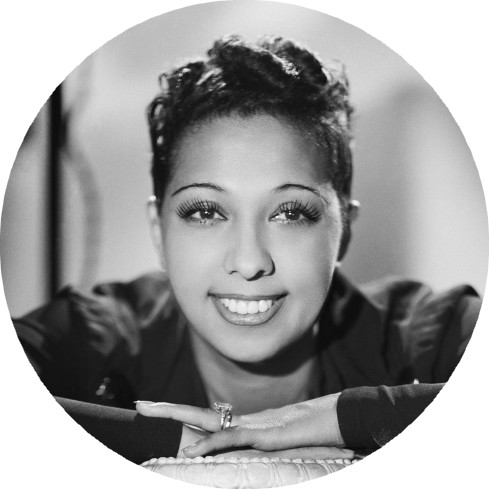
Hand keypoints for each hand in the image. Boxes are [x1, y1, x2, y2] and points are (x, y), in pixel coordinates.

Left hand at [136, 394, 352, 458]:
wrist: (339, 415)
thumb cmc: (316, 428)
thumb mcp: (284, 441)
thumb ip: (264, 443)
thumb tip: (249, 446)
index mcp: (246, 424)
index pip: (207, 419)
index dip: (182, 416)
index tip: (159, 412)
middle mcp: (245, 421)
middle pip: (197, 415)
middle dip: (167, 411)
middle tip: (138, 404)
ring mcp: (254, 427)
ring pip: (208, 422)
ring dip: (177, 419)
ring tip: (148, 411)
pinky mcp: (266, 435)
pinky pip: (234, 439)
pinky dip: (211, 444)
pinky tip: (192, 451)